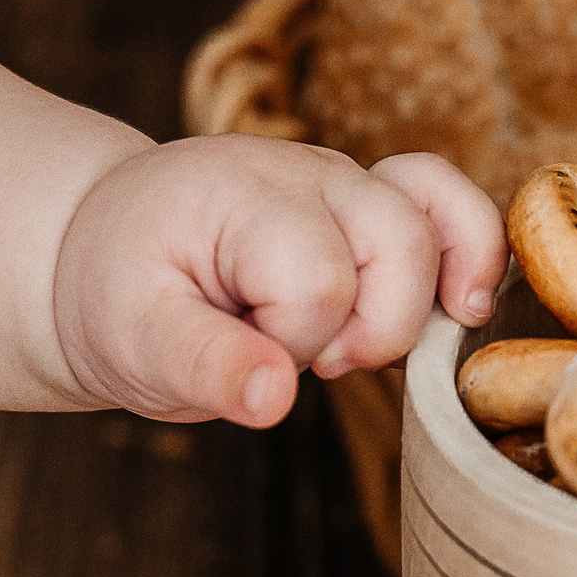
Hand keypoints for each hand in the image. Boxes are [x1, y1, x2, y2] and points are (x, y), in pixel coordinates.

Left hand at [52, 136, 505, 427]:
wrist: (104, 246)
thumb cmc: (119, 292)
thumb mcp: (131, 340)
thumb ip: (203, 366)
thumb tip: (273, 401)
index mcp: (240, 199)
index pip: (316, 280)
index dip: (294, 342)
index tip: (247, 359)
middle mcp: (306, 175)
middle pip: (399, 242)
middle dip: (370, 328)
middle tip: (311, 361)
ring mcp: (347, 184)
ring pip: (444, 214)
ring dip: (431, 295)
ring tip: (381, 340)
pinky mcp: (371, 207)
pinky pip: (450, 206)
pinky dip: (472, 253)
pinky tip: (464, 305)